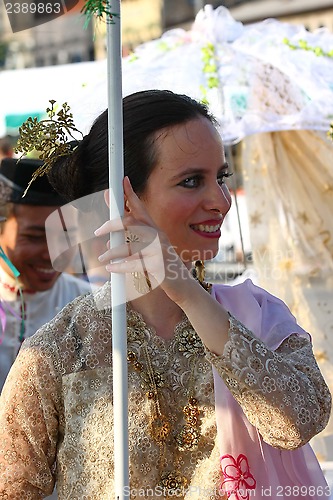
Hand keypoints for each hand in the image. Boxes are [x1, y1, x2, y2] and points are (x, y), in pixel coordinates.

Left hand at [95, 177, 193, 302]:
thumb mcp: (148, 249)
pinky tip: (111, 268)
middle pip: (130, 222)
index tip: (122, 181)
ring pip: (128, 246)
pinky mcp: (158, 266)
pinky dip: (119, 267)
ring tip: (102, 259)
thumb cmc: (161, 265)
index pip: (140, 208)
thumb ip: (130, 240)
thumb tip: (107, 233)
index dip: (130, 193)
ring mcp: (159, 250)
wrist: (182, 285)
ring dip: (112, 252)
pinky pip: (133, 264)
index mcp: (154, 230)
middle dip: (111, 224)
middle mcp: (158, 237)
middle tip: (97, 231)